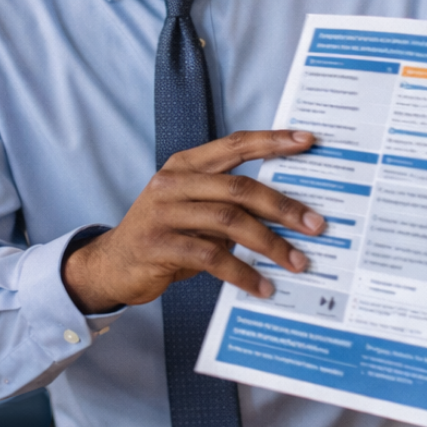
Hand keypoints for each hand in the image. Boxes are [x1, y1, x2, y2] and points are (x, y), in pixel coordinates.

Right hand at [63, 130, 326, 313]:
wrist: (111, 264)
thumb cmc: (164, 235)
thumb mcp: (193, 209)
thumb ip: (227, 203)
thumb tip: (287, 213)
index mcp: (186, 165)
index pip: (235, 144)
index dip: (272, 141)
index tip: (307, 140)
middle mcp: (173, 182)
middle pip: (239, 187)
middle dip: (283, 206)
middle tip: (316, 225)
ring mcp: (163, 212)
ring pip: (229, 221)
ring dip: (269, 244)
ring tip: (296, 262)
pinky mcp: (158, 245)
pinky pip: (210, 257)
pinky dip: (242, 272)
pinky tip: (261, 286)